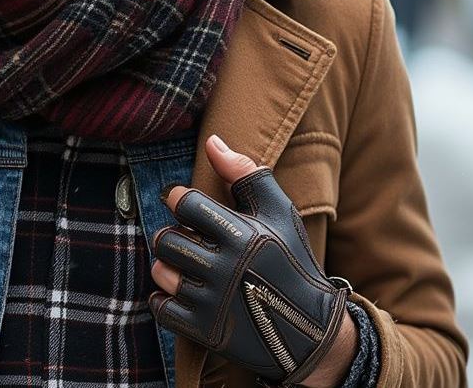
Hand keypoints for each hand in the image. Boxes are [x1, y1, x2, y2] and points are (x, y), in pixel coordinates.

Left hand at [150, 135, 353, 386]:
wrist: (311, 329)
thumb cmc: (292, 259)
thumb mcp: (278, 212)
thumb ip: (244, 172)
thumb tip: (211, 142)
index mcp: (242, 234)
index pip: (186, 203)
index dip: (177, 197)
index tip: (182, 201)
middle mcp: (225, 268)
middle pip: (167, 239)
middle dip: (170, 234)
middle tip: (184, 237)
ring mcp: (214, 302)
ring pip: (161, 272)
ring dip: (167, 266)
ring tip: (185, 264)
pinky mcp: (206, 331)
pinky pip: (161, 308)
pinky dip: (164, 299)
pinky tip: (182, 291)